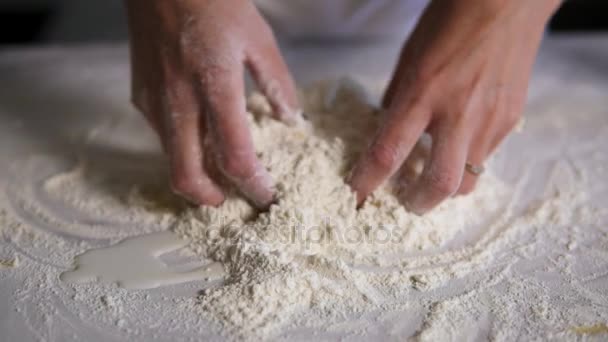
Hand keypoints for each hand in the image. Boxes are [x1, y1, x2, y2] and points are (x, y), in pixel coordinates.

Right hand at [125, 0, 298, 207]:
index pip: (234, 154)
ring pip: (171, 160)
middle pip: (187, 174)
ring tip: (221, 173)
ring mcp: (154, 101)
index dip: (252, 184)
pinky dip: (184, 150)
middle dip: (212, 198)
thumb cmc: (214, 3)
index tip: (267, 194)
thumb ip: (278, 84)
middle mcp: (178, 99)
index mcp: (215, 83)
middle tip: (233, 198)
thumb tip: (292, 120)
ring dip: (197, 176)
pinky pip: (162, 138)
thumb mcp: (259, 38)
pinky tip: (201, 138)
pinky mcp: (140, 97)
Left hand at [349, 0, 560, 213]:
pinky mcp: (510, 119)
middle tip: (406, 202)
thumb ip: (399, 98)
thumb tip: (387, 127)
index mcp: (422, 93)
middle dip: (417, 204)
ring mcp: (489, 119)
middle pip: (439, 184)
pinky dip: (466, 161)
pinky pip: (485, 157)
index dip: (367, 182)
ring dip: (446, 187)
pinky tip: (459, 144)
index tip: (357, 197)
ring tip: (434, 175)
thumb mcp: (410, 56)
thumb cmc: (449, 22)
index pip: (387, 152)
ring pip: (469, 180)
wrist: (507, 2)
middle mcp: (457, 112)